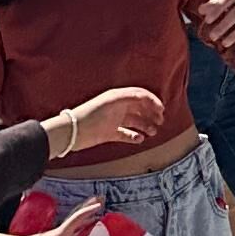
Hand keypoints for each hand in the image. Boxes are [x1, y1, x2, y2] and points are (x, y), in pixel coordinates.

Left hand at [48, 84, 162, 159]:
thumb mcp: (112, 102)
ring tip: (154, 132)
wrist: (72, 131)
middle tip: (161, 122)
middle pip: (139, 109)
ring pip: (135, 122)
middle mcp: (117, 108)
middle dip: (152, 114)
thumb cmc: (91, 114)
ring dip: (146, 126)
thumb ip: (129, 97)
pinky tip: (140, 139)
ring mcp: (113, 121)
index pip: (140, 96)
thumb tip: (144, 96)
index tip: (162, 110)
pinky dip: (134, 136)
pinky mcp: (109, 133)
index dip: (152, 101)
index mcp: (118, 97)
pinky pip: (125, 134)